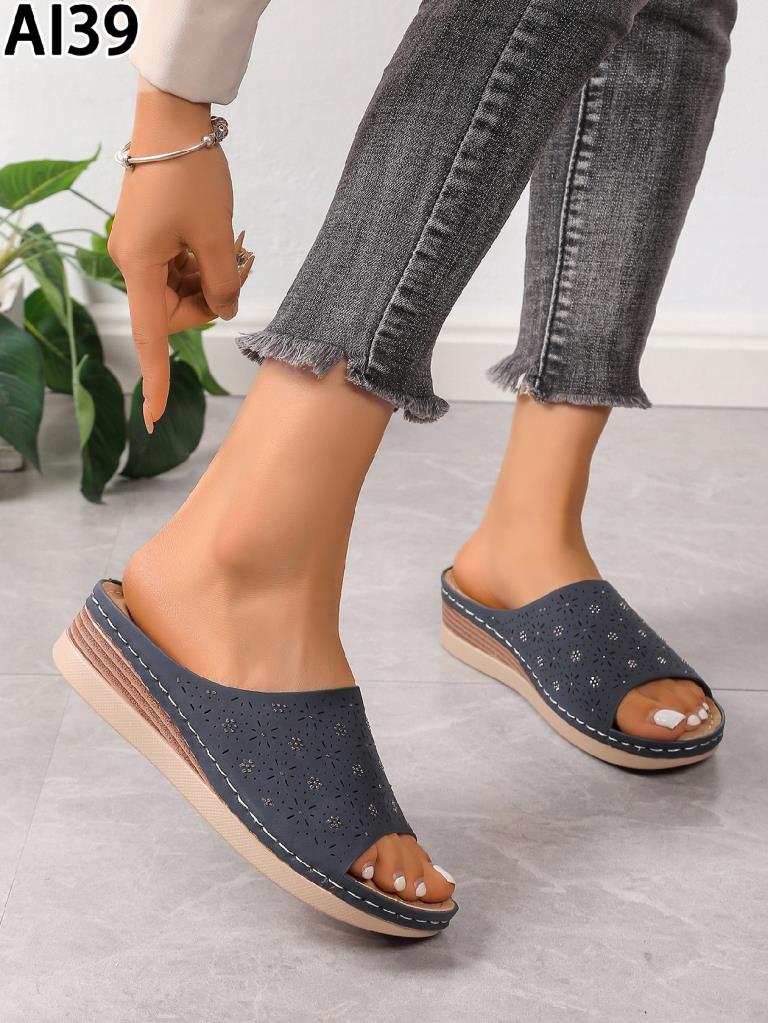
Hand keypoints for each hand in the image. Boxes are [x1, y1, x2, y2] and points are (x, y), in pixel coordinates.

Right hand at [108, 81, 253, 432]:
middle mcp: (131, 262)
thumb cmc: (191, 173)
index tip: (153, 418)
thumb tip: (224, 311)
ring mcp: (139, 248)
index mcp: (140, 267)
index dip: (156, 380)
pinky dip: (201, 260)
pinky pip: (178, 267)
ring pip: (180, 289)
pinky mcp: (150, 235)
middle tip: (239, 261)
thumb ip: (223, 284)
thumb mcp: (216, 235)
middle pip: (175, 312)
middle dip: (210, 298)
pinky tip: (218, 236)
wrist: (173, 120)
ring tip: (231, 240)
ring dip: (210, 275)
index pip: (150, 339)